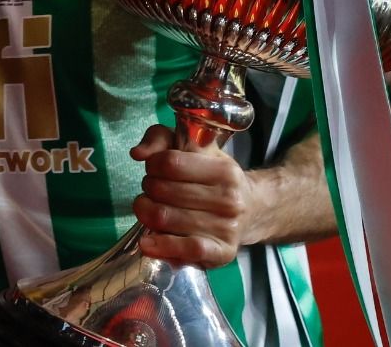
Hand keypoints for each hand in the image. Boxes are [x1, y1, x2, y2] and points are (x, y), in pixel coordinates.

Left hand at [130, 124, 251, 267]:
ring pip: (165, 218)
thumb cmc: (213, 177)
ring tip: (150, 208)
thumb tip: (138, 153)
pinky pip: (187, 249)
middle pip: (162, 191)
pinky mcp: (222, 252)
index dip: (152, 164)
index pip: (170, 163)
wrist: (252, 209)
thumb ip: (160, 138)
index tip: (153, 168)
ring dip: (146, 213)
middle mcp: (229, 200)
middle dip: (148, 188)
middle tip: (153, 190)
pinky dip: (162, 247)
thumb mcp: (192, 148)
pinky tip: (147, 243)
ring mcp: (227, 228)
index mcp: (224, 170)